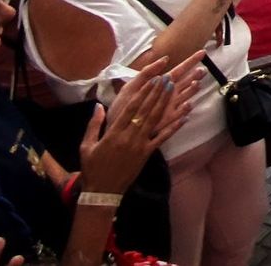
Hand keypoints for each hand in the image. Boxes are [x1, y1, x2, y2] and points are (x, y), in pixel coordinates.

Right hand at [79, 53, 204, 194]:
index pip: (131, 108)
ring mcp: (140, 146)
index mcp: (113, 133)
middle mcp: (129, 137)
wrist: (102, 191)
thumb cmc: (92, 168)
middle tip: (168, 78)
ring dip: (165, 104)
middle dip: (157, 93)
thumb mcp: (86, 146)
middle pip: (146, 111)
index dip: (143, 92)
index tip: (152, 79)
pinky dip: (174, 127)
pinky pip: (162, 138)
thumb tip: (98, 105)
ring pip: (155, 121)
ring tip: (174, 89)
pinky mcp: (147, 154)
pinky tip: (184, 116)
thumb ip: (94, 125)